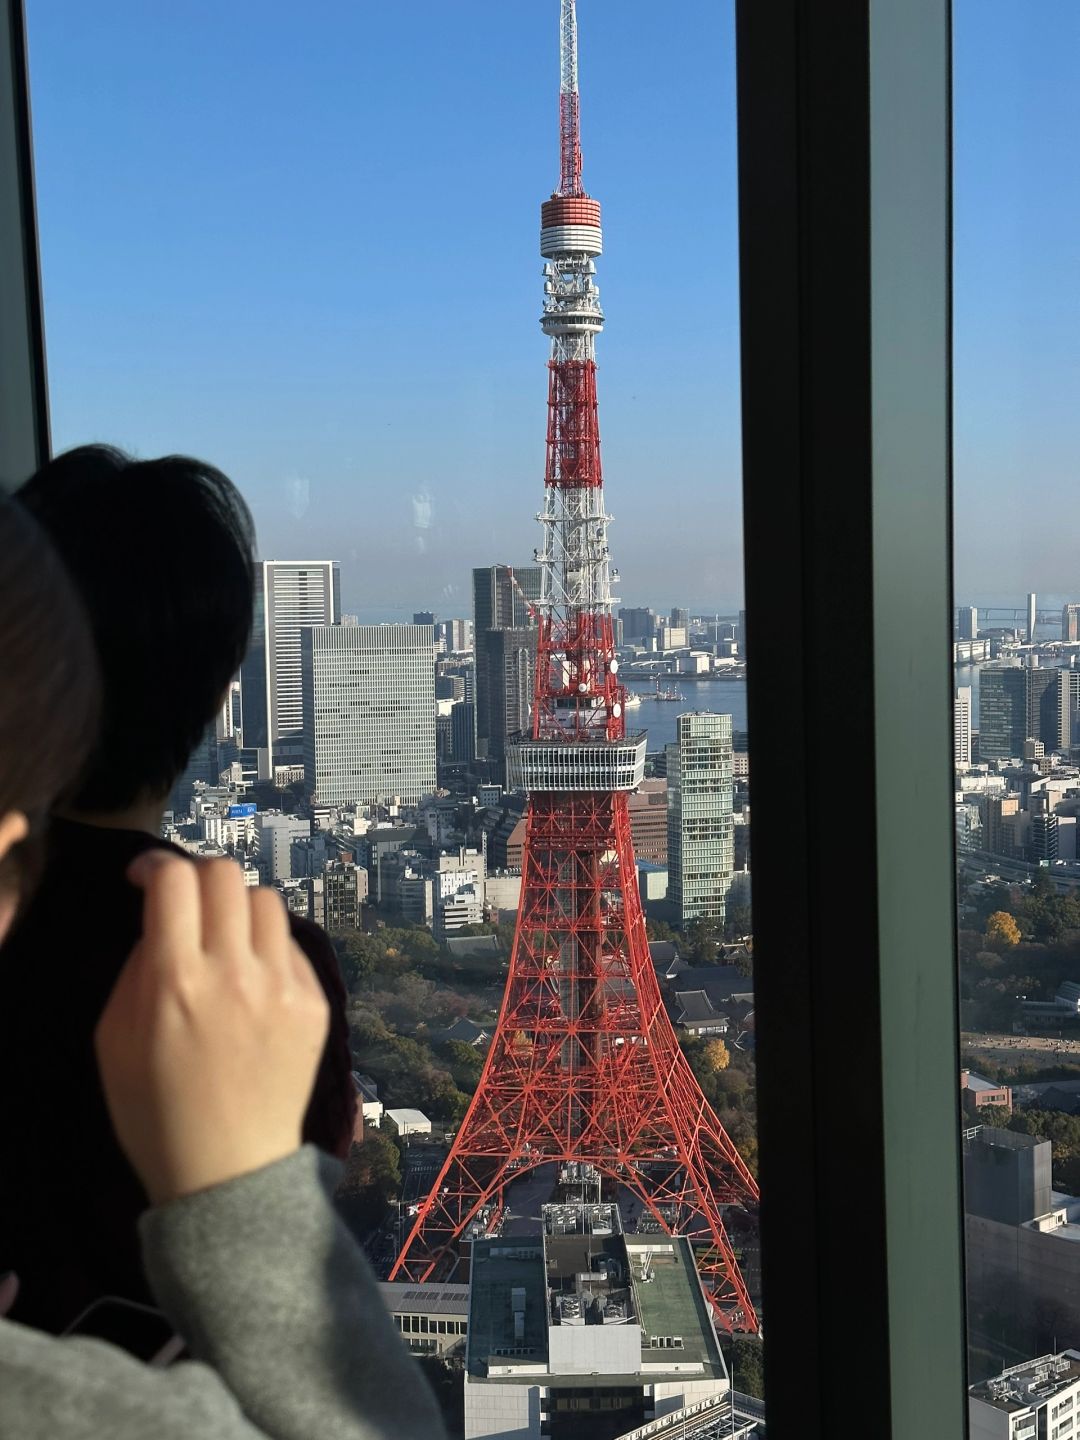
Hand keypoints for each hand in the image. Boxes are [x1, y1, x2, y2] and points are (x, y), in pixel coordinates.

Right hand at [95, 854, 329, 1206]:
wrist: (228, 1171)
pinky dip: (267, 947)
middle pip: (226, 875)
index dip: (155, 865)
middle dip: (197, 877)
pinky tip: (251, 977)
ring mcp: (283, 986)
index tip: (145, 878)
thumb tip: (159, 920)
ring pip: (266, 900)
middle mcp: (236, 972)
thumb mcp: (114, 1039)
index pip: (175, 880)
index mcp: (177, 981)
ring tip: (223, 938)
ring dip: (237, 907)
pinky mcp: (316, 1003)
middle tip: (185, 903)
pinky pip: (291, 945)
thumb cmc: (155, 1112)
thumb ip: (136, 968)